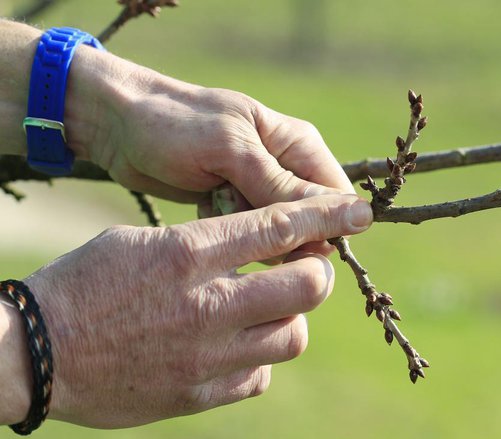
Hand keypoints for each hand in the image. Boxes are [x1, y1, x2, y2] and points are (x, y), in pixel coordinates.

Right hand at [15, 194, 371, 427]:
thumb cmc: (83, 285)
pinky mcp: (199, 394)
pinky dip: (258, 358)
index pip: (279, 227)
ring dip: (290, 318)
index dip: (326, 216)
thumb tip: (254, 247)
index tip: (357, 212)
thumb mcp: (142, 242)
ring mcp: (207, 355)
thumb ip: (204, 244)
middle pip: (306, 286)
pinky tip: (234, 346)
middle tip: (304, 269)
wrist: (35, 354)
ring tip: (264, 308)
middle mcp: (208, 304)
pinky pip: (259, 376)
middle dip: (317, 273)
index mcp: (190, 254)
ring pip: (293, 335)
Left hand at [67, 47, 353, 207]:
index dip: (327, 227)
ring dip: (247, 228)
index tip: (293, 244)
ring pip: (274, 230)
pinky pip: (246, 231)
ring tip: (216, 200)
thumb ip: (284, 187)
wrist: (117, 126)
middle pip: (307, 219)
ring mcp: (257, 186)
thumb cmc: (174, 126)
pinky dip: (227, 228)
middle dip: (279, 230)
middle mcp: (284, 166)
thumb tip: (346, 215)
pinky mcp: (232, 202)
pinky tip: (205, 204)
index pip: (336, 196)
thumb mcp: (232, 153)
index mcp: (297, 144)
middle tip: (237, 214)